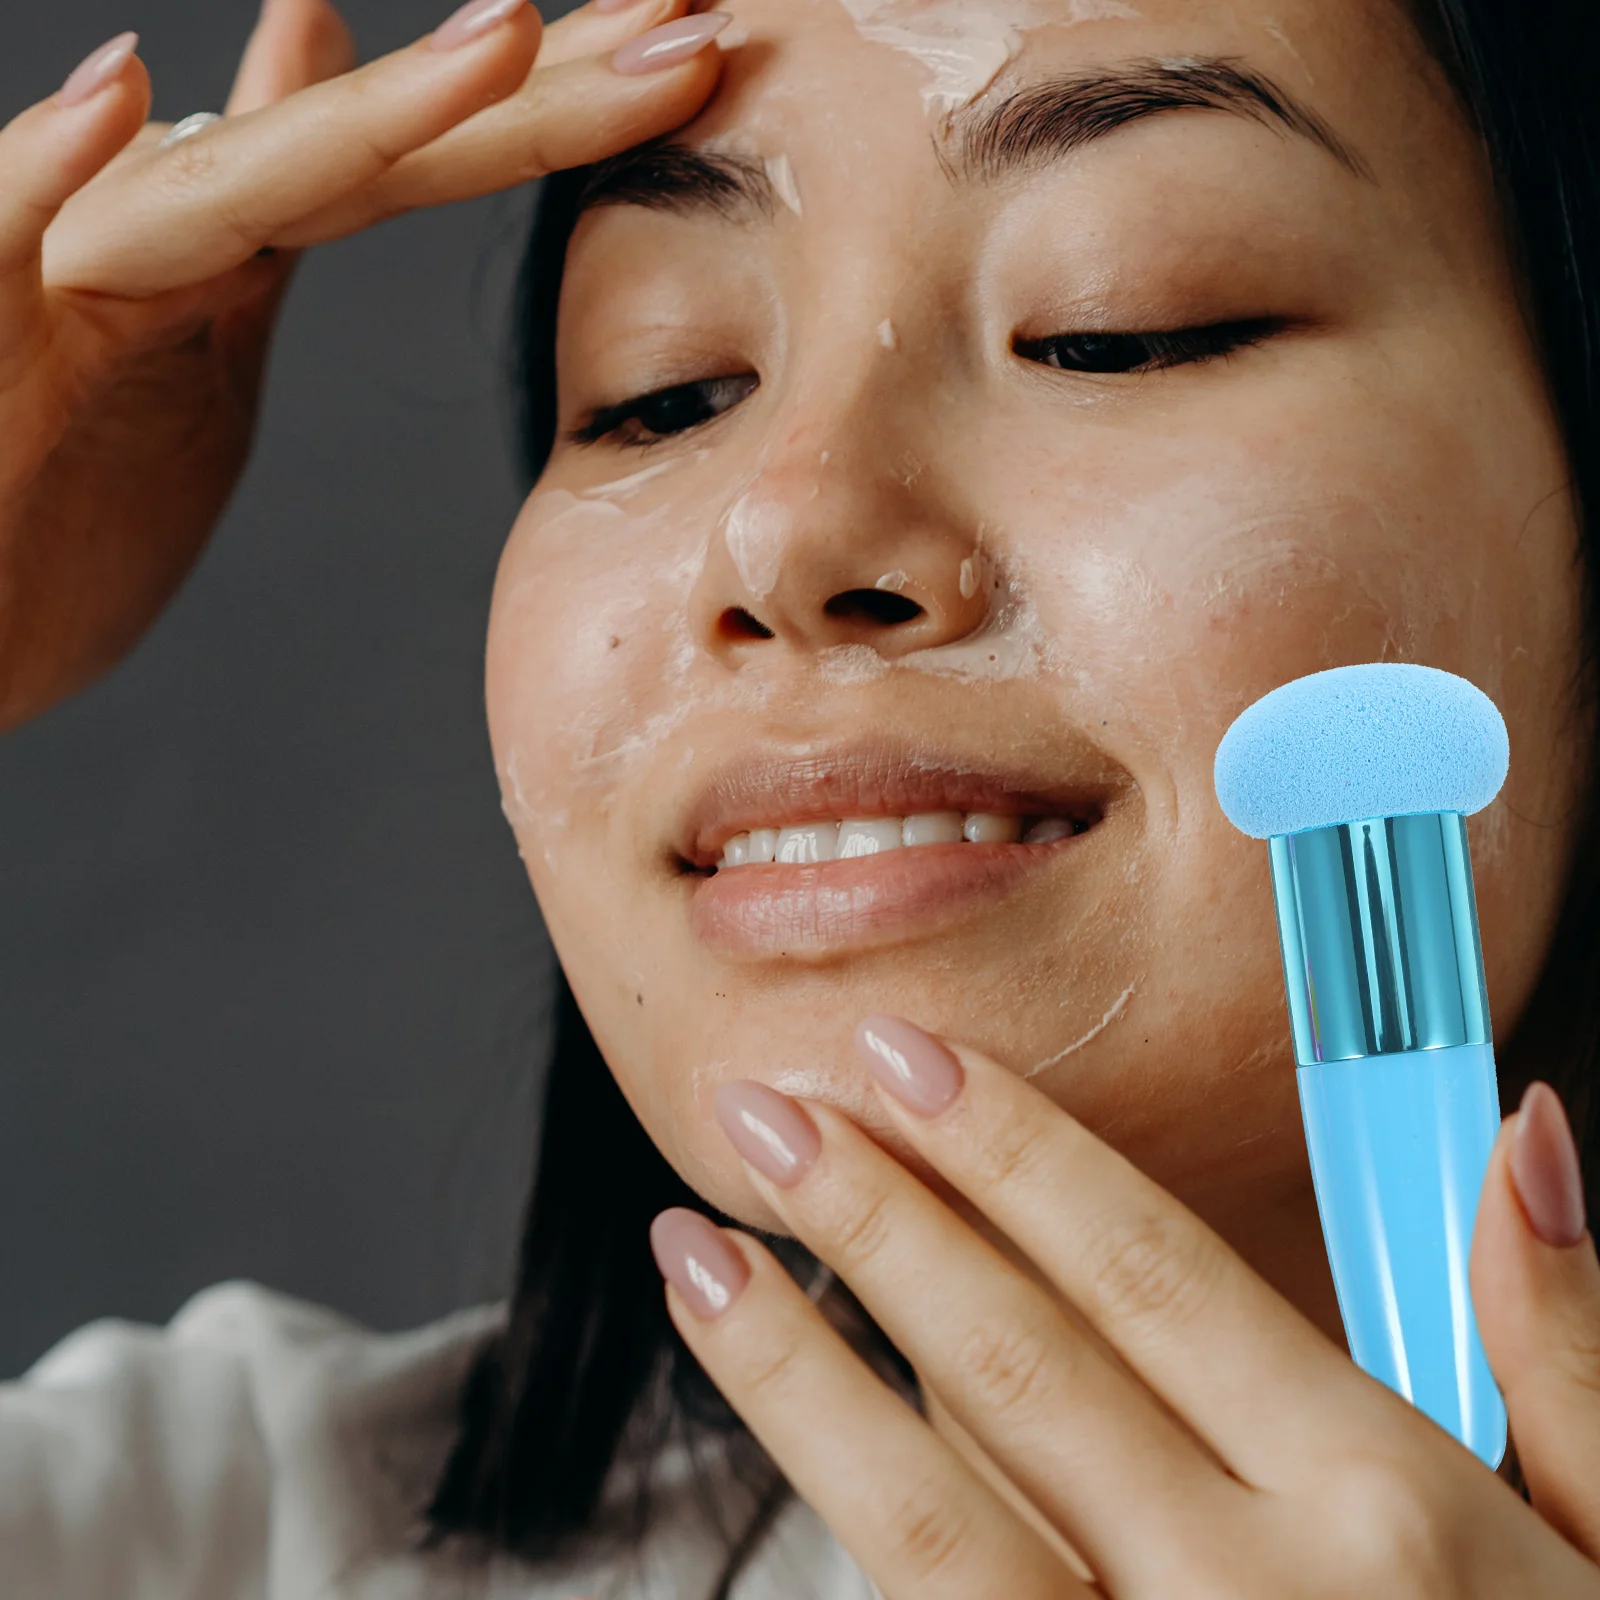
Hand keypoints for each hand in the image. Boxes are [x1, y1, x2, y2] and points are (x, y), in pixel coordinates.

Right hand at [0, 0, 726, 728]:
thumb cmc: (52, 500)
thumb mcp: (190, 331)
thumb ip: (259, 208)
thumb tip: (316, 64)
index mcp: (250, 255)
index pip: (431, 163)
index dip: (560, 109)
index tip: (694, 54)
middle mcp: (181, 234)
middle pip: (385, 147)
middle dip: (541, 80)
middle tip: (690, 4)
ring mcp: (82, 272)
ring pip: (238, 184)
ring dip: (370, 112)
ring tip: (507, 40)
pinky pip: (18, 242)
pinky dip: (52, 172)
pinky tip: (125, 99)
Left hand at [652, 1017, 1599, 1595]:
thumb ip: (1560, 1346)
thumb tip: (1523, 1136)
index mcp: (1382, 1514)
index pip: (1148, 1274)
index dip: (1012, 1150)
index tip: (903, 1055)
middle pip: (1015, 1365)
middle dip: (872, 1219)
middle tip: (761, 1108)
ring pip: (926, 1517)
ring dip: (793, 1374)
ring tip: (696, 1254)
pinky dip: (850, 1531)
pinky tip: (778, 1442)